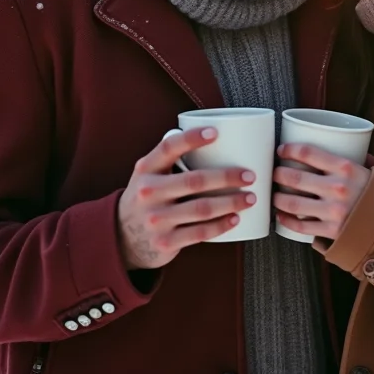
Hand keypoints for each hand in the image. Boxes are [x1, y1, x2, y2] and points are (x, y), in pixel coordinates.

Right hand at [117, 128, 256, 269]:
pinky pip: (199, 233)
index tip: (216, 132)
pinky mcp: (165, 242)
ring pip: (201, 209)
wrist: (122, 238)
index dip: (192, 138)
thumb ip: (171, 157)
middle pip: (194, 181)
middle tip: (250, 175)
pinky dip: (221, 226)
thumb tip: (212, 133)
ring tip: (250, 198)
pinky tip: (236, 219)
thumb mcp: (149, 174)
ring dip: (230, 203)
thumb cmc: (148, 196)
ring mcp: (156, 219)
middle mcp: (148, 192)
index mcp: (146, 169)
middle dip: (226, 177)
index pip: (168, 148)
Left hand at [272, 143, 369, 243]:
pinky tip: (281, 216)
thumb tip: (346, 142)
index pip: (308, 153)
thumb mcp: (370, 170)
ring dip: (278, 198)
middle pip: (294, 178)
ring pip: (293, 203)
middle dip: (277, 174)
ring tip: (274, 195)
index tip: (281, 150)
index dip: (289, 150)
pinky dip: (286, 220)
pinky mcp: (332, 231)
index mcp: (346, 167)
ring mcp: (333, 211)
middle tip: (273, 173)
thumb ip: (356, 158)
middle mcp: (337, 188)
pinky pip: (301, 226)